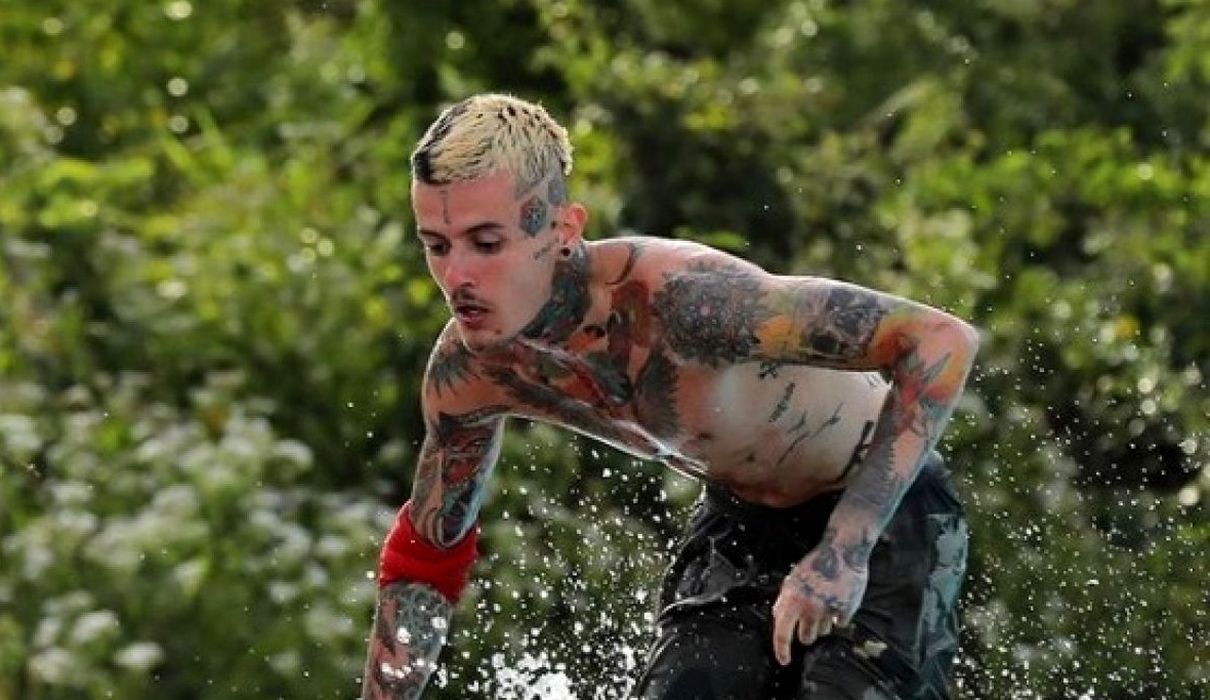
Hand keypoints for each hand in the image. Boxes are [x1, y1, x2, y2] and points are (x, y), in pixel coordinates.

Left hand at [770, 544, 868, 665]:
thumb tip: (778, 616)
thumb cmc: (816, 564)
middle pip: (806, 638)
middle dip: (806, 633)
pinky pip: (840, 624)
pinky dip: (839, 616)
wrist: (842, 551)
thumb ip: (785, 599)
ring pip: (823, 631)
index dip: (781, 650)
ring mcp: (828, 610)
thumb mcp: (793, 578)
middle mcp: (809, 607)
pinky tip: (839, 600)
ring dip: (823, 623)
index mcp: (792, 599)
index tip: (784, 661)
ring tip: (826, 601)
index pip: (782, 632)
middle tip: (810, 617)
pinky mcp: (846, 610)